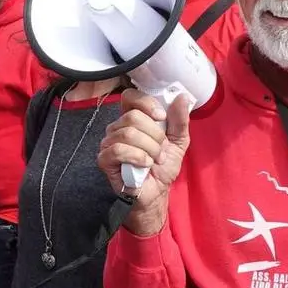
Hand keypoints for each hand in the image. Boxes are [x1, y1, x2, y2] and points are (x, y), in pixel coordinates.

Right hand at [98, 89, 191, 234]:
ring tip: (155, 160)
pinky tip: (145, 165)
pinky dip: (137, 157)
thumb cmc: (163, 165)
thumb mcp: (179, 140)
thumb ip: (180, 120)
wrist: (157, 191)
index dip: (146, 104)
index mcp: (133, 118)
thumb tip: (182, 97)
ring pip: (128, 133)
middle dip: (155, 136)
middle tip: (162, 150)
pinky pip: (118, 149)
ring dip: (149, 149)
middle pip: (133, 117)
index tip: (161, 117)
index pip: (130, 96)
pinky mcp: (104, 159)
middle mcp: (118, 127)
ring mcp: (109, 143)